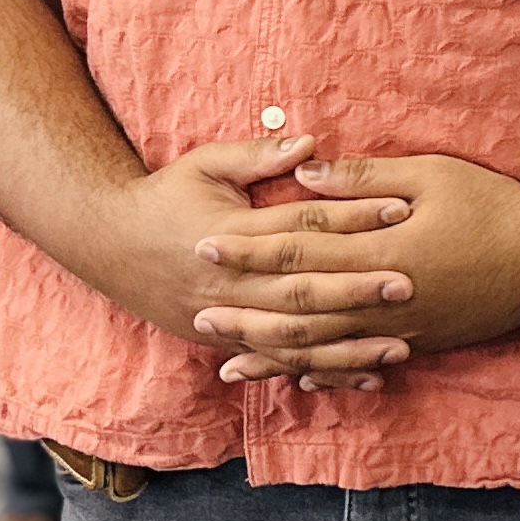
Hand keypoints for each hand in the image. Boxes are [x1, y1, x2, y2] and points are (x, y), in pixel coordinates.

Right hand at [62, 133, 402, 384]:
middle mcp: (228, 283)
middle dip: (357, 288)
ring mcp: (226, 319)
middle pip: (302, 289)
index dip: (351, 217)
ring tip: (402, 345)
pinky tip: (367, 377)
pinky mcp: (227, 342)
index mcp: (230, 233)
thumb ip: (257, 155)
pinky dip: (324, 372)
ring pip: (294, 338)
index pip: (301, 226)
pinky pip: (281, 362)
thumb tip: (310, 143)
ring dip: (349, 345)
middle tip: (411, 283)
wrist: (107, 243)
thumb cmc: (165, 196)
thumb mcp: (204, 164)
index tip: (400, 209)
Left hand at [189, 152, 519, 385]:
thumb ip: (365, 176)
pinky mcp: (418, 344)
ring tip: (228, 359)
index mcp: (380, 251)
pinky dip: (322, 373)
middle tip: (198, 312)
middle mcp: (382, 299)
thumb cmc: (491, 205)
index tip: (206, 244)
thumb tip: (307, 172)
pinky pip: (358, 365)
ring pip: (323, 349)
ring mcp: (399, 329)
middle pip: (298, 311)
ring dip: (272, 354)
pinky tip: (293, 379)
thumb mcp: (431, 174)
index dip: (248, 250)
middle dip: (245, 312)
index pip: (298, 253)